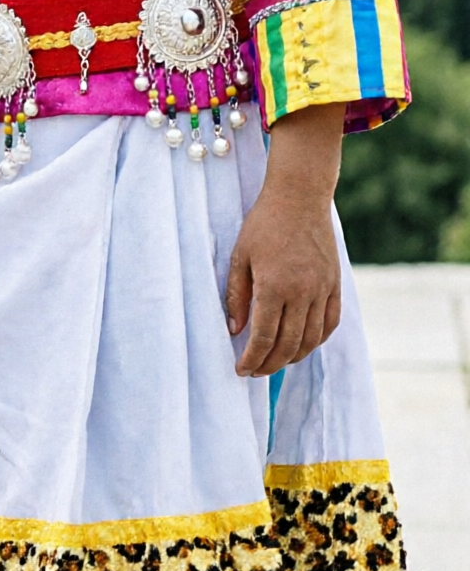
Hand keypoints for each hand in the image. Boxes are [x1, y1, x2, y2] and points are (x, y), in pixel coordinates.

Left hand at [228, 102, 345, 377]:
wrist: (300, 198)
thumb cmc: (263, 225)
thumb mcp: (239, 258)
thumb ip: (236, 296)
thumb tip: (235, 331)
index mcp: (274, 286)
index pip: (264, 337)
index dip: (252, 359)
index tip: (240, 370)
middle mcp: (303, 292)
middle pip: (289, 344)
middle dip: (269, 364)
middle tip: (254, 372)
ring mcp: (323, 289)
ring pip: (312, 338)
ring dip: (293, 357)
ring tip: (275, 363)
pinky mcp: (335, 284)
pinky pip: (331, 322)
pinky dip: (317, 340)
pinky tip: (303, 346)